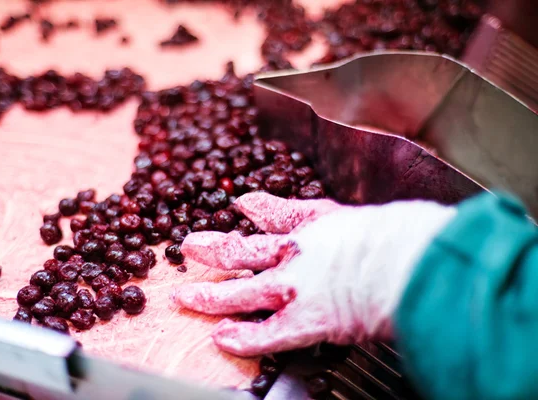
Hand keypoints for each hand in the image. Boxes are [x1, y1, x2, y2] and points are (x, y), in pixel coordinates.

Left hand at [173, 193, 455, 356]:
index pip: (279, 215)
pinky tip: (221, 339)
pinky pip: (264, 334)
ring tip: (186, 299)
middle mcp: (297, 253)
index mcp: (319, 224)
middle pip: (244, 250)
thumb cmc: (407, 236)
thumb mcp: (376, 216)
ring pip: (241, 292)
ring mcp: (295, 287)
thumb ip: (356, 222)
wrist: (414, 260)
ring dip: (211, 296)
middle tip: (191, 247)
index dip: (258, 209)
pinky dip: (242, 338)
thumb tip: (358, 219)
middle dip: (214, 249)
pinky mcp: (304, 321)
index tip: (242, 204)